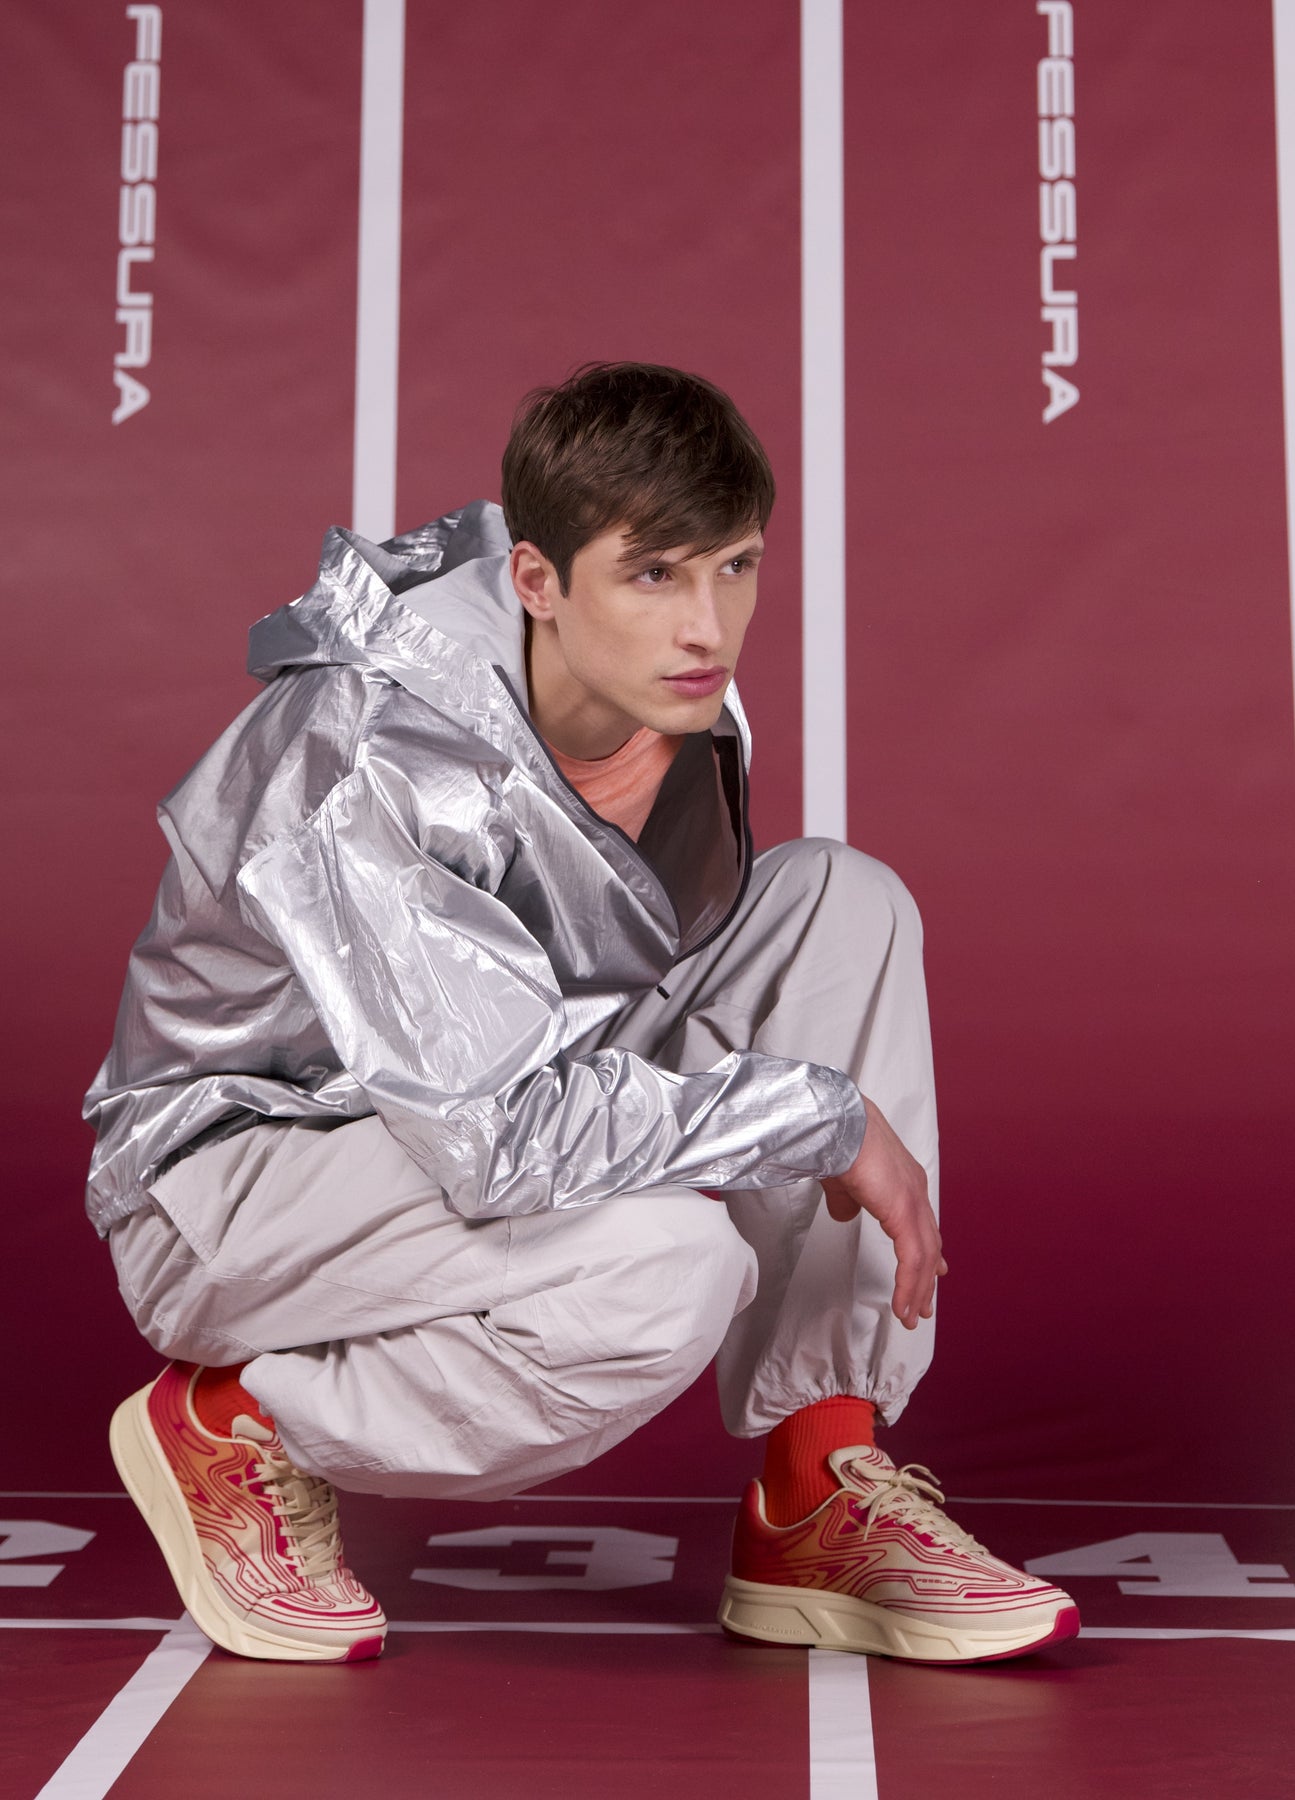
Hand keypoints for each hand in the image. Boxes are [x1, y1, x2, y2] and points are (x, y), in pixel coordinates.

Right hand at [820, 1096, 945, 1329]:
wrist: (837, 1125)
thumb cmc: (837, 1141)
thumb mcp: (843, 1179)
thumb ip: (847, 1200)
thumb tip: (845, 1215)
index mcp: (905, 1181)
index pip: (924, 1225)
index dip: (929, 1253)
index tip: (935, 1273)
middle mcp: (916, 1192)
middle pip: (929, 1246)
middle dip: (926, 1280)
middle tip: (923, 1308)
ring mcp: (914, 1203)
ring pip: (924, 1259)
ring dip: (917, 1291)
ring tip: (909, 1317)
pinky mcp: (905, 1214)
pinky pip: (912, 1260)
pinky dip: (908, 1286)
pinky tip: (901, 1305)